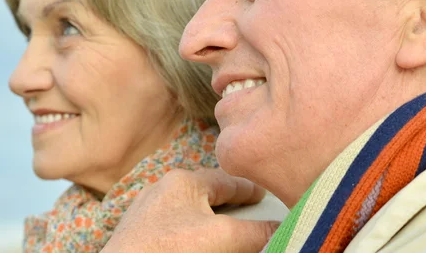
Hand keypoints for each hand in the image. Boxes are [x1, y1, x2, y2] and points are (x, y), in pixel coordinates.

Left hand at [101, 168, 279, 252]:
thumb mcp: (221, 238)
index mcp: (182, 181)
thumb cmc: (169, 249)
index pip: (225, 180)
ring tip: (227, 234)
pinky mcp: (141, 235)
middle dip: (230, 207)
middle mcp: (162, 191)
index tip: (265, 194)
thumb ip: (256, 233)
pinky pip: (176, 229)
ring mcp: (149, 213)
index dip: (249, 189)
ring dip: (212, 224)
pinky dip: (193, 235)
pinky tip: (199, 245)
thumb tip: (284, 230)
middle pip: (208, 196)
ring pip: (191, 213)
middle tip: (253, 216)